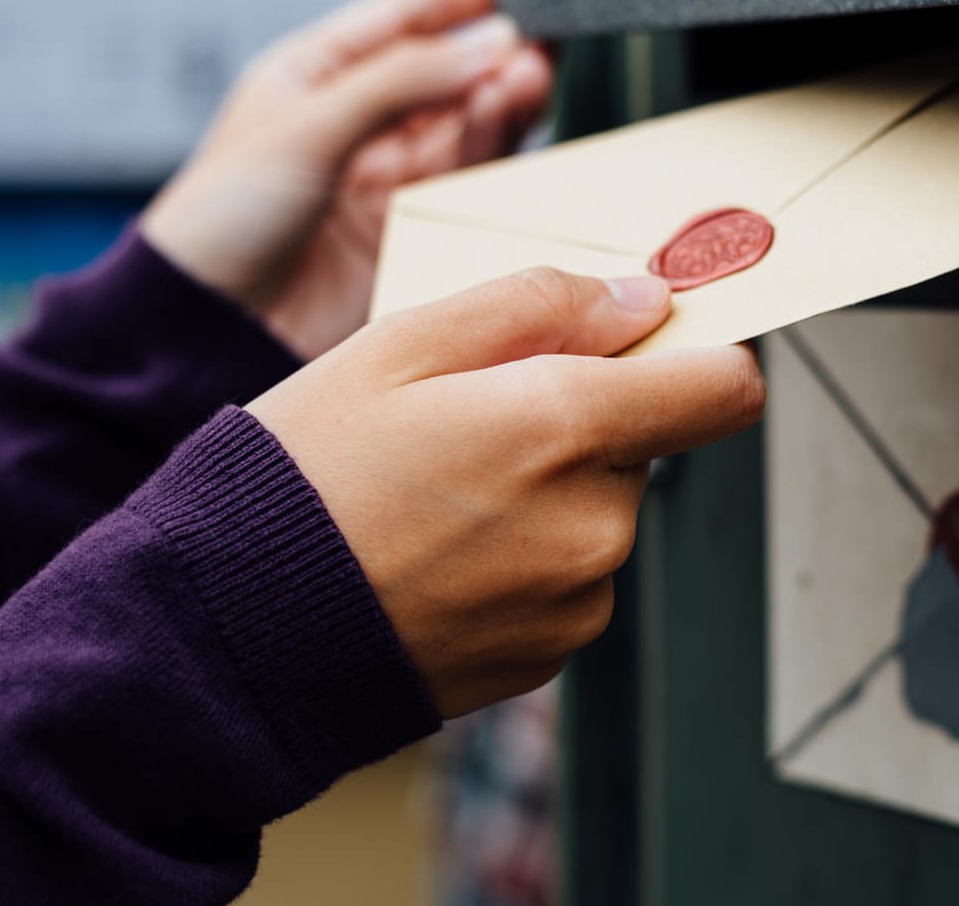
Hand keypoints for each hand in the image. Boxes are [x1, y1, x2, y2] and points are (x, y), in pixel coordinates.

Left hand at [142, 0, 552, 359]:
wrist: (209, 325)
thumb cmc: (222, 218)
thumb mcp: (307, 126)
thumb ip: (400, 81)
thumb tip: (489, 44)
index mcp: (315, 76)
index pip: (400, 16)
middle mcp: (358, 121)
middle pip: (444, 72)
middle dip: (493, 51)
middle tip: (540, 38)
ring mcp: (386, 177)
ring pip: (463, 124)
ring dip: (500, 99)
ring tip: (531, 78)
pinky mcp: (408, 230)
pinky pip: (465, 179)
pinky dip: (494, 151)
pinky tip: (510, 123)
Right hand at [248, 268, 765, 717]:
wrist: (232, 632)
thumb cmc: (303, 477)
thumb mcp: (402, 343)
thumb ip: (540, 304)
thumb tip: (639, 302)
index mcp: (564, 428)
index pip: (726, 389)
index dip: (699, 357)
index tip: (651, 349)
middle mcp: (592, 525)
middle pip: (646, 445)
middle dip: (582, 422)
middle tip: (471, 423)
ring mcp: (574, 601)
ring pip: (601, 512)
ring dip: (549, 493)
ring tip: (439, 496)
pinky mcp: (547, 655)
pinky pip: (567, 579)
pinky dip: (523, 558)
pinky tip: (439, 554)